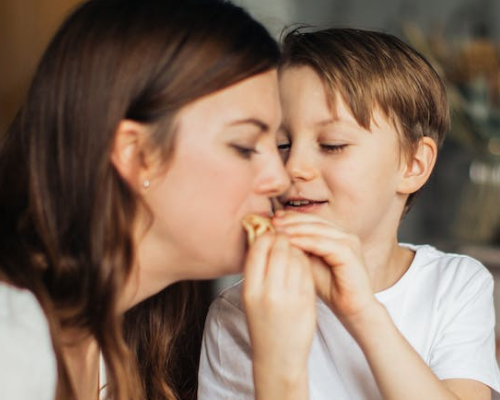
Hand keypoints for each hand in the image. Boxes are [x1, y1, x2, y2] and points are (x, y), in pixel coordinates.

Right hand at [243, 233, 315, 399]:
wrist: (279, 357)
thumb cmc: (263, 324)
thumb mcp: (251, 297)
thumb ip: (257, 270)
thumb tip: (263, 237)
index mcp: (250, 290)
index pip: (259, 249)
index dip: (266, 235)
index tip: (270, 233)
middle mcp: (269, 292)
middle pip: (279, 249)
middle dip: (283, 238)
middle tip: (284, 236)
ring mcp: (290, 297)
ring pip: (296, 257)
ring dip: (296, 248)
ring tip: (293, 250)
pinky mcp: (307, 301)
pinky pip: (307, 270)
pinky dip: (305, 261)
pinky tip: (302, 263)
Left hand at [273, 211, 377, 326]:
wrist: (352, 309)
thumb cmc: (330, 289)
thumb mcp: (308, 264)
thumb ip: (298, 249)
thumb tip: (276, 236)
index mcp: (336, 235)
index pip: (311, 220)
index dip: (291, 217)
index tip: (272, 218)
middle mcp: (344, 235)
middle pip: (314, 220)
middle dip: (291, 220)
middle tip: (272, 221)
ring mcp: (349, 242)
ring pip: (318, 229)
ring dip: (296, 228)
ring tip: (277, 230)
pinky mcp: (349, 253)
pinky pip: (323, 243)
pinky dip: (306, 241)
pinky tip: (290, 242)